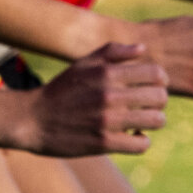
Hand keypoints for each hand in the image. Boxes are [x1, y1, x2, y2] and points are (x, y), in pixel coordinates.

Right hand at [26, 43, 166, 155]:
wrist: (32, 119)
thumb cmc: (61, 90)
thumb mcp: (83, 63)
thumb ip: (113, 51)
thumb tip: (143, 48)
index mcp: (107, 73)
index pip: (157, 73)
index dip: (160, 80)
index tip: (150, 87)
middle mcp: (109, 95)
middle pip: (160, 97)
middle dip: (158, 102)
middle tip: (147, 105)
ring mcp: (107, 120)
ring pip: (156, 120)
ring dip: (152, 121)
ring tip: (141, 121)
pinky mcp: (103, 143)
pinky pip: (141, 144)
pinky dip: (141, 141)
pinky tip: (132, 136)